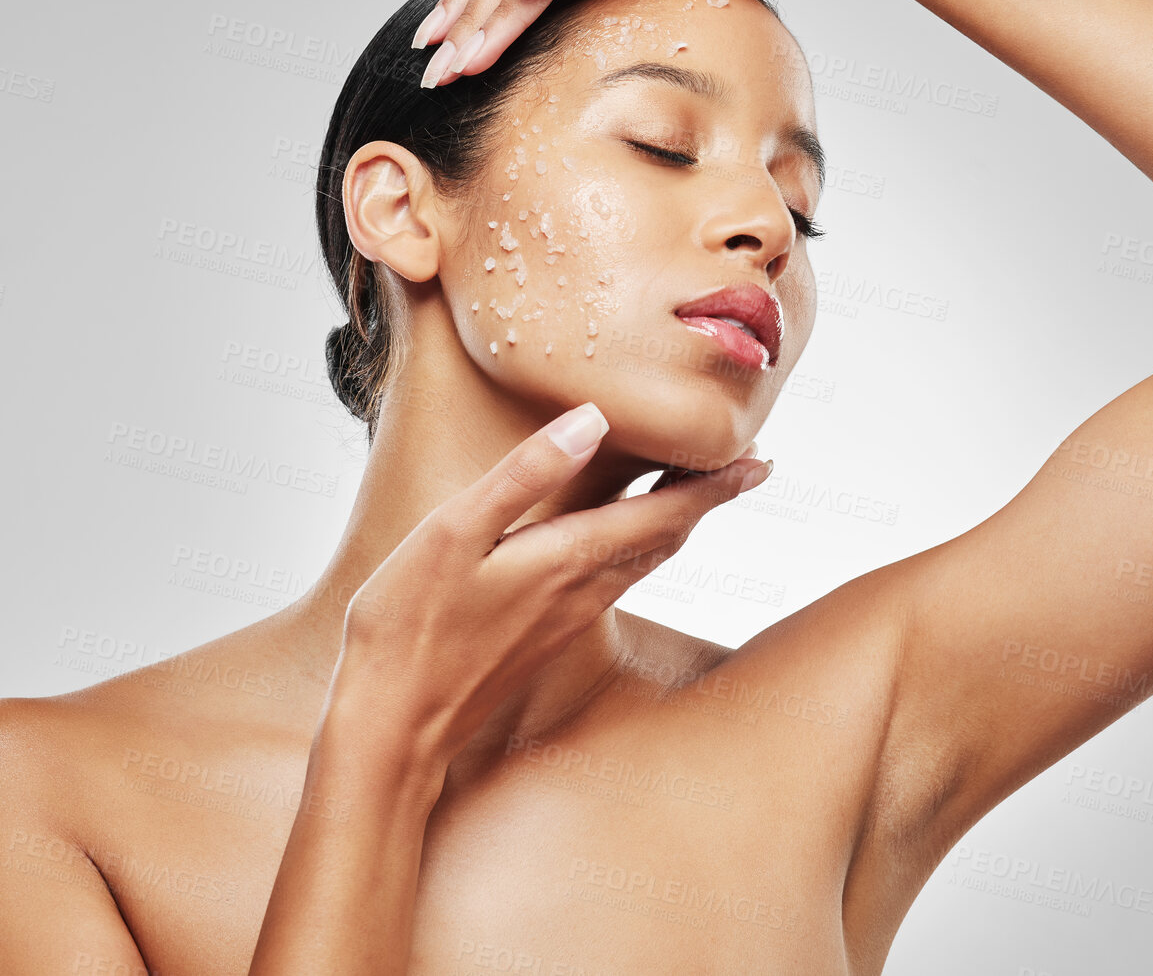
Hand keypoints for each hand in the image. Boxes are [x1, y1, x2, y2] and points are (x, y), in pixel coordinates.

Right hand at [331, 402, 769, 761]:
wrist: (393, 731)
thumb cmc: (409, 627)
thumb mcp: (455, 532)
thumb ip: (525, 475)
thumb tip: (593, 421)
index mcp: (567, 559)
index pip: (663, 513)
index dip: (715, 485)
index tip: (760, 462)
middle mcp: (580, 592)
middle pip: (666, 539)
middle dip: (708, 501)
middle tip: (749, 470)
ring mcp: (565, 621)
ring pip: (643, 566)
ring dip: (677, 527)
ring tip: (696, 498)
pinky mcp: (546, 640)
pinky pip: (614, 585)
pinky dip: (639, 554)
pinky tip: (624, 549)